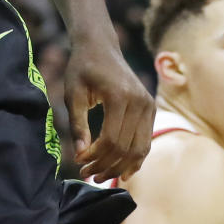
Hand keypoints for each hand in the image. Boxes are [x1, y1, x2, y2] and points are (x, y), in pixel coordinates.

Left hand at [65, 36, 154, 183]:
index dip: (95, 156)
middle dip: (106, 166)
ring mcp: (148, 105)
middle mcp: (139, 101)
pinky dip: (134, 159)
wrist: (100, 46)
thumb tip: (80, 156)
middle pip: (126, 148)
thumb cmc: (82, 68)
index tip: (79, 163)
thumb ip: (77, 125)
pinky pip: (145, 141)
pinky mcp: (151, 108)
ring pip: (139, 149)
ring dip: (120, 167)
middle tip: (88, 175)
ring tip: (101, 176)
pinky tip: (121, 170)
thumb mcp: (73, 94)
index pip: (110, 139)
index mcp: (120, 96)